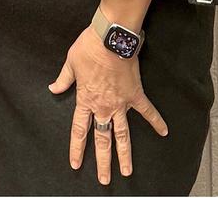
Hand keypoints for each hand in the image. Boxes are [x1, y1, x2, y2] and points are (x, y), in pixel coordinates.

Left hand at [48, 26, 168, 183]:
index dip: (77, 148)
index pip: (79, 130)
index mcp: (86, 100)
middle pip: (102, 139)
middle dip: (102, 161)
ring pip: (123, 134)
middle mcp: (103, 106)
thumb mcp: (70, 63)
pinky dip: (156, 121)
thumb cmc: (89, 48)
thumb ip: (63, 79)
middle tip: (104, 179)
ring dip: (125, 154)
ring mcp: (121, 103)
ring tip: (127, 171)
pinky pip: (147, 112)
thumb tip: (53, 88)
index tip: (76, 163)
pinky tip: (164, 132)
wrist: (110, 39)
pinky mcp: (135, 95)